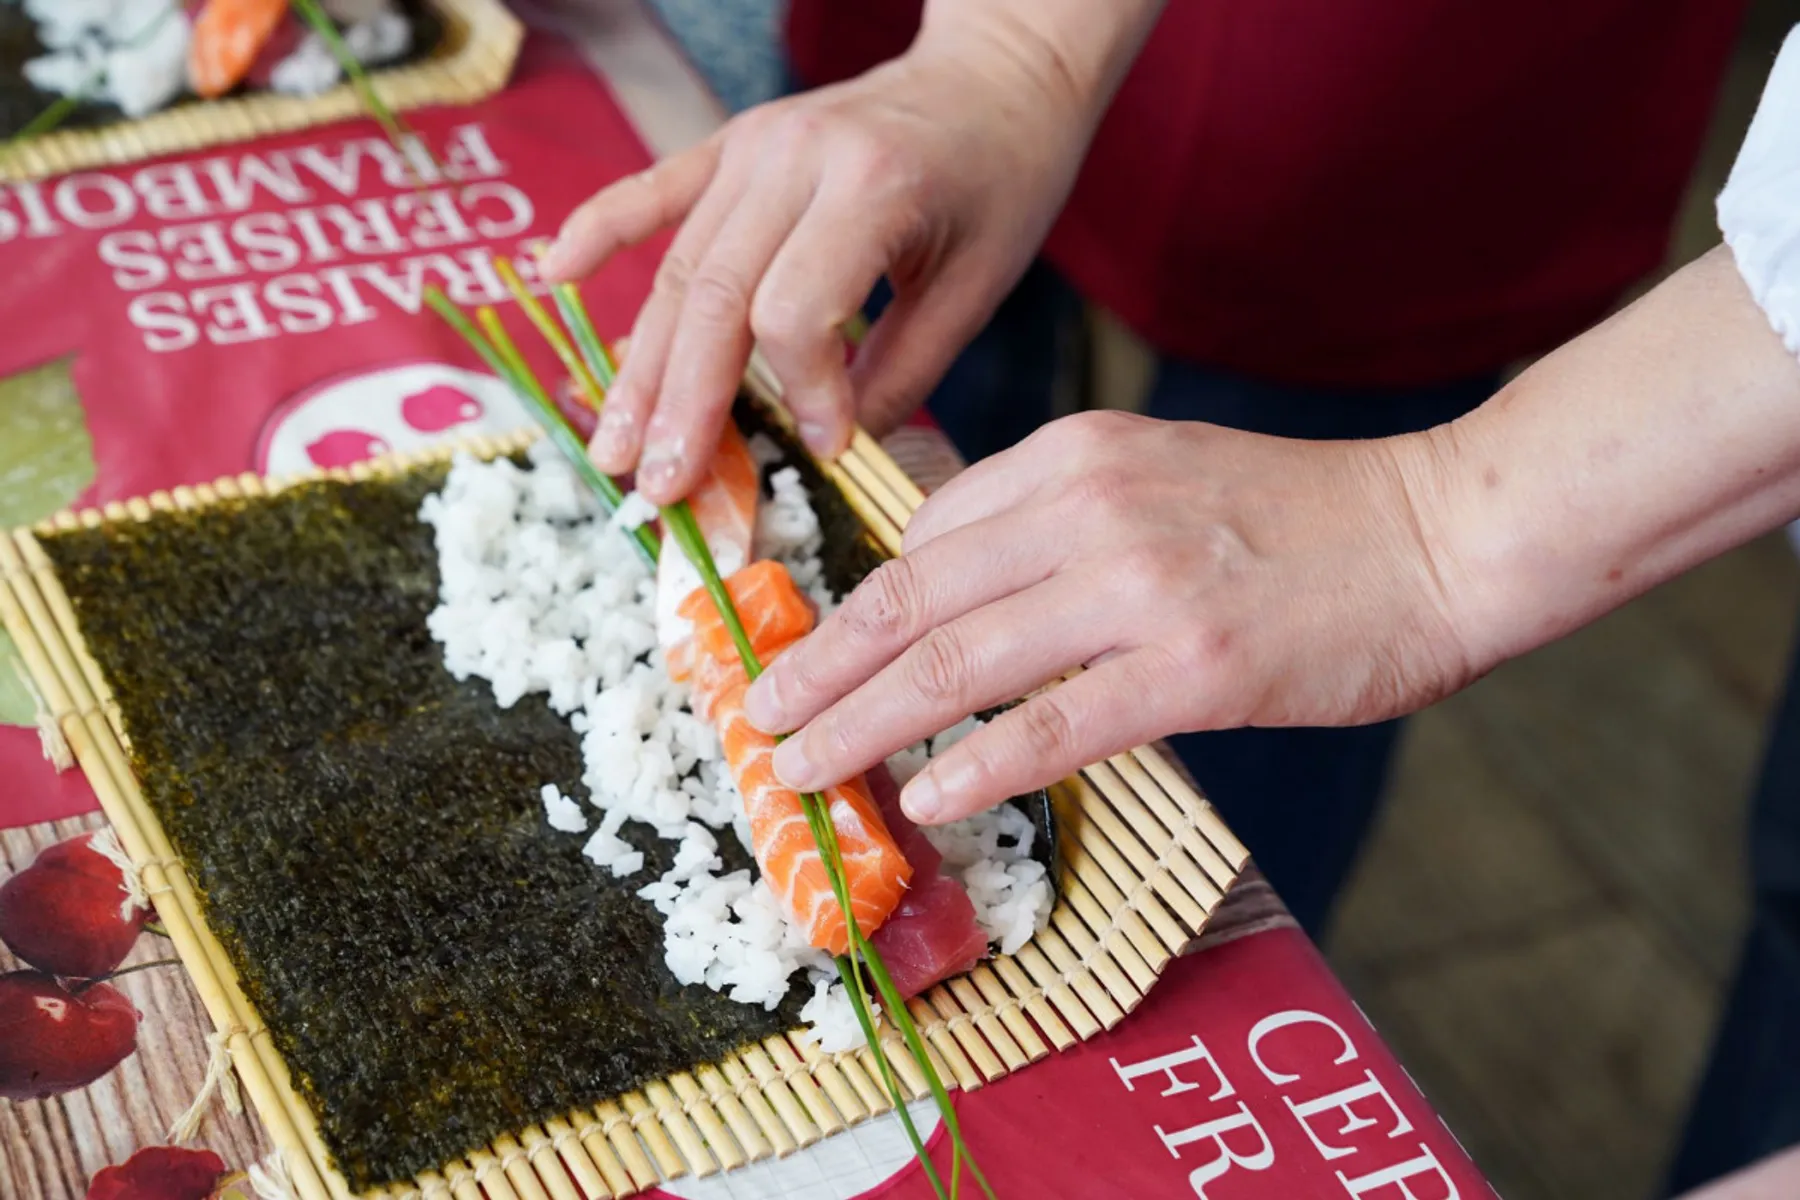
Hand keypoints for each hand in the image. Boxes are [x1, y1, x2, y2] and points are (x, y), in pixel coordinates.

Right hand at [535, 27, 1095, 504]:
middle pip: (715, 297)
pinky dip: (601, 232)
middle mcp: (797, 157)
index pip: (794, 311)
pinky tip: (554, 278)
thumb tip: (830, 454)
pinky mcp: (733, 143)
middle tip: (656, 486)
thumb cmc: (1001, 180)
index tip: (824, 446)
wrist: (995, 73)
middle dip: (681, 405)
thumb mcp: (978, 285)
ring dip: (641, 366)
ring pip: (679, 268)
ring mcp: (754, 144)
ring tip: (613, 446)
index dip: (799, 391)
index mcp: (871, 186)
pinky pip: (653, 191)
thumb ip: (902, 370)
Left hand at [740, 410, 1477, 822]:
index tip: (806, 660)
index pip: (923, 539)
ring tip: (799, 770)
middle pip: (912, 601)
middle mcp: (1089, 508)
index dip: (849, 610)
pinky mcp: (1193, 669)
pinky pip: (1053, 725)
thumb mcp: (1153, 473)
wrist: (1439, 533)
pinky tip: (921, 797)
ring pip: (956, 665)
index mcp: (1070, 456)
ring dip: (861, 726)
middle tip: (757, 721)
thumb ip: (1047, 517)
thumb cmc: (1296, 518)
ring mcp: (1139, 588)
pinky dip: (976, 765)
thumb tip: (945, 586)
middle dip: (818, 668)